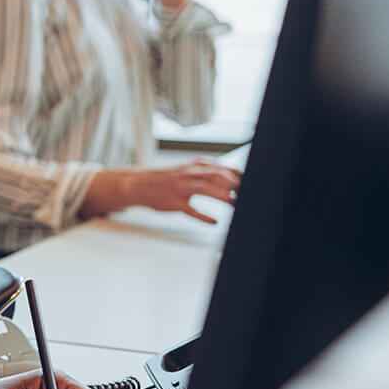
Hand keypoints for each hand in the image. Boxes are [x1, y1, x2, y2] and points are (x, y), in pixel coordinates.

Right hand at [86, 159, 240, 223]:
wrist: (139, 184)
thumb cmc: (166, 179)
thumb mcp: (187, 170)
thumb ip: (207, 173)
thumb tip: (231, 177)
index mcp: (193, 166)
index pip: (220, 167)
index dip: (236, 174)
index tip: (249, 181)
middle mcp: (188, 174)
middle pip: (215, 176)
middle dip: (233, 183)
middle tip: (246, 192)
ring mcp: (180, 188)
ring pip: (204, 189)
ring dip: (221, 196)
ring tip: (235, 204)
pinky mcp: (174, 203)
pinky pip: (190, 210)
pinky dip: (203, 217)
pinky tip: (214, 222)